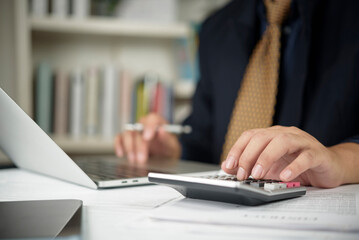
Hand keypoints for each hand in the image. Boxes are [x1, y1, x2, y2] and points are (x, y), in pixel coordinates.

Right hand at [114, 113, 180, 163]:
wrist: (165, 158)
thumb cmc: (169, 149)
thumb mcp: (173, 146)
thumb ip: (168, 138)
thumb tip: (162, 130)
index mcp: (158, 123)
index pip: (152, 118)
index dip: (149, 126)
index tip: (147, 138)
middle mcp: (145, 125)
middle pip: (138, 129)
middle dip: (139, 145)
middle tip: (142, 159)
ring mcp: (135, 131)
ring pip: (127, 133)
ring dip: (129, 147)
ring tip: (133, 160)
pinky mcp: (127, 139)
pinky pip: (119, 138)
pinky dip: (118, 145)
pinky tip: (121, 154)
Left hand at [221, 126, 345, 187]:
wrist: (329, 167)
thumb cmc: (297, 165)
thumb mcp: (270, 167)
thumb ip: (249, 165)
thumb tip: (227, 167)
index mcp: (272, 135)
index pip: (250, 135)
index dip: (237, 149)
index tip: (229, 165)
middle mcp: (286, 134)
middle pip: (262, 137)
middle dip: (248, 156)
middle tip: (242, 174)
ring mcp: (302, 142)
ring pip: (282, 142)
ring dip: (266, 158)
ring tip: (258, 175)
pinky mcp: (317, 154)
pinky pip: (305, 157)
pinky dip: (294, 166)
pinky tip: (284, 176)